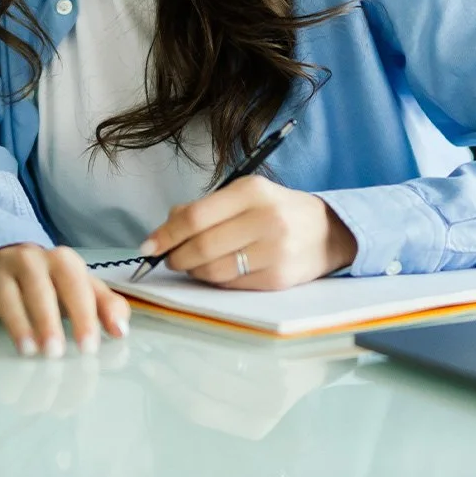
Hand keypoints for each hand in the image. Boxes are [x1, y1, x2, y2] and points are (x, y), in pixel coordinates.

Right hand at [0, 243, 130, 357]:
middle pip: (39, 287)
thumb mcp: (79, 288)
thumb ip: (104, 305)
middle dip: (48, 320)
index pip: (75, 284)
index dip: (83, 314)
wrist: (1, 264)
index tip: (89, 346)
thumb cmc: (49, 283)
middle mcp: (28, 260)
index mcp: (60, 260)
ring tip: (29, 351)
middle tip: (56, 353)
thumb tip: (122, 330)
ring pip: (6, 294)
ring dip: (17, 323)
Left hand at [141, 176, 357, 289]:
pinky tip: (216, 272)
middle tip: (169, 259)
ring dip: (193, 272)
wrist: (327, 232)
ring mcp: (274, 251)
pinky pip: (232, 285)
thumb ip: (205, 207)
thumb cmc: (277, 210)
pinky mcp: (278, 278)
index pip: (196, 216)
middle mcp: (265, 219)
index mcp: (252, 191)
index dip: (166, 234)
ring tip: (191, 265)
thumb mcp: (245, 195)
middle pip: (202, 246)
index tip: (148, 246)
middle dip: (176, 257)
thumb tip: (166, 225)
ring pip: (213, 271)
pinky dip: (215, 281)